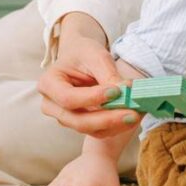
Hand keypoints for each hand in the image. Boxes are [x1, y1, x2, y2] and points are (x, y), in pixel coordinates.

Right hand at [37, 18, 139, 137]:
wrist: (80, 58)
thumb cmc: (84, 53)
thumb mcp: (95, 56)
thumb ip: (108, 74)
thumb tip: (126, 92)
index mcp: (48, 84)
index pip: (68, 98)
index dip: (91, 98)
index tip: (116, 92)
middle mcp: (52, 106)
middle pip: (78, 121)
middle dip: (107, 119)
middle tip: (132, 113)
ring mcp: (66, 118)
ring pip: (90, 130)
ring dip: (116, 124)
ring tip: (137, 114)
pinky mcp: (81, 124)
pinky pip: (99, 132)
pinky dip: (117, 126)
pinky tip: (133, 117)